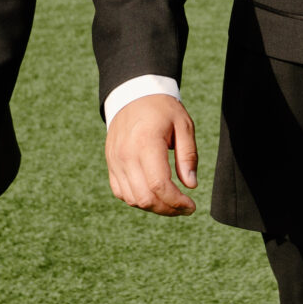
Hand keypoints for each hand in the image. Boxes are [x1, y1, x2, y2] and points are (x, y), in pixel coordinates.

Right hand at [106, 93, 199, 215]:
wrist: (133, 94)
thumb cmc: (162, 109)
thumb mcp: (184, 125)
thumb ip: (188, 155)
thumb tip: (191, 185)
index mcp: (146, 143)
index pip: (159, 185)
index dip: (176, 202)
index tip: (191, 206)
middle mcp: (126, 155)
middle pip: (145, 198)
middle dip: (168, 209)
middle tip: (184, 207)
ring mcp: (115, 161)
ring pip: (132, 199)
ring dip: (154, 207)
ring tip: (171, 202)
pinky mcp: (111, 164)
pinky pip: (121, 193)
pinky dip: (137, 200)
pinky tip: (153, 195)